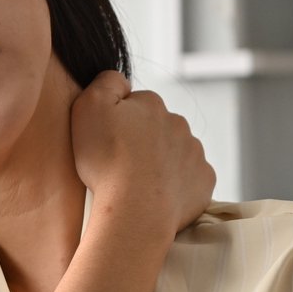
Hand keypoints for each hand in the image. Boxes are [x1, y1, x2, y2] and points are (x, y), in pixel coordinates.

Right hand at [68, 72, 215, 234]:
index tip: (106, 142)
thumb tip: (122, 80)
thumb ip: (106, 82)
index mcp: (152, 104)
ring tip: (136, 184)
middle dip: (141, 141)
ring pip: (174, 153)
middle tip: (118, 165)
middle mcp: (178, 123)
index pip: (134, 104)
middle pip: (156, 128)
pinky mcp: (203, 181)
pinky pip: (189, 178)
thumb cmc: (107, 161)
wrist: (136, 211)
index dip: (116, 121)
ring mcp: (194, 153)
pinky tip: (156, 196)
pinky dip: (175, 186)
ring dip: (159, 163)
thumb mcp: (89, 106)